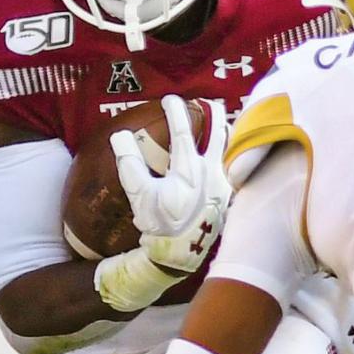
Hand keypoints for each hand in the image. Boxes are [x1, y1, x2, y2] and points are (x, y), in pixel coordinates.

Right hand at [112, 96, 230, 237]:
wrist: (183, 254)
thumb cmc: (160, 224)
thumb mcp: (140, 195)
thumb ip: (129, 163)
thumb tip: (119, 136)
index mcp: (189, 168)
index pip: (183, 131)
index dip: (175, 112)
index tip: (169, 99)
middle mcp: (211, 171)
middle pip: (218, 131)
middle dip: (212, 112)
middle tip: (205, 101)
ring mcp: (223, 183)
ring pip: (230, 147)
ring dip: (223, 130)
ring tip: (219, 121)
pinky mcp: (228, 195)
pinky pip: (233, 164)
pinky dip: (229, 151)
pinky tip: (225, 153)